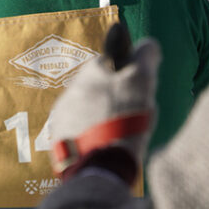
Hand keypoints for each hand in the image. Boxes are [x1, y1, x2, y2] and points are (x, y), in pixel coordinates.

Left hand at [49, 27, 159, 184]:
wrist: (99, 164)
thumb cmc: (123, 118)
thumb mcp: (141, 81)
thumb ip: (145, 57)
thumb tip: (147, 44)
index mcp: (89, 74)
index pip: (108, 65)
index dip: (126, 75)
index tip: (138, 89)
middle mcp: (70, 91)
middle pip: (97, 89)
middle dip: (114, 98)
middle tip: (132, 115)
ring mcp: (62, 117)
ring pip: (87, 112)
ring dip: (102, 118)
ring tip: (120, 135)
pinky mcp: (60, 142)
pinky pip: (79, 134)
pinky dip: (92, 137)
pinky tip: (106, 148)